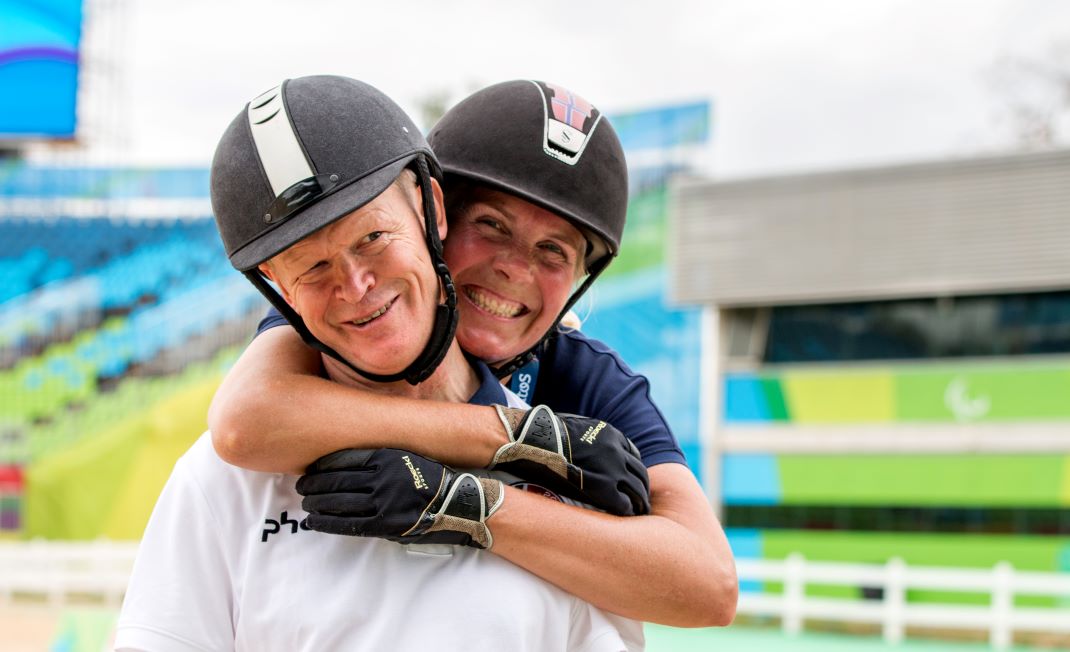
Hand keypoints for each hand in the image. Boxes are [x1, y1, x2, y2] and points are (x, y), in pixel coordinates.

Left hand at [296, 448, 503, 548]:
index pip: (342, 458)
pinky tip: (314, 521)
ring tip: (305, 505)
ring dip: (316, 504)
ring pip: (337, 502)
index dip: (321, 465)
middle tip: (301, 487)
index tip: (309, 468)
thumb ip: (380, 460)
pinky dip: (326, 523)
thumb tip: (347, 466)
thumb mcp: (406, 458)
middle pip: (335, 480)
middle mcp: (382, 476)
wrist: (458, 502)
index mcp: (387, 456)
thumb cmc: (432, 479)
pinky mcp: (385, 522)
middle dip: (312, 485)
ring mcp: (383, 500)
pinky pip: (347, 523)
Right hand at [490, 405, 650, 515]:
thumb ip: (587, 435)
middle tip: (641, 501)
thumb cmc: (544, 433)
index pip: (633, 455)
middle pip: (639, 474)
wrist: (532, 440)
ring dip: (639, 502)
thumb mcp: (574, 426)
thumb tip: (580, 442)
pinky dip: (626, 511)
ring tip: (638, 513)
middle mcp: (616, 450)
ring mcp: (612, 468)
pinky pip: (623, 504)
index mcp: (611, 434)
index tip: (631, 480)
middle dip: (641, 488)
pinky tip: (625, 518)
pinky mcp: (603, 488)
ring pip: (636, 490)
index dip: (633, 470)